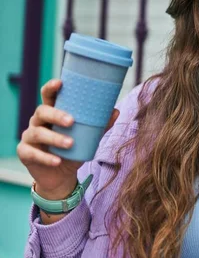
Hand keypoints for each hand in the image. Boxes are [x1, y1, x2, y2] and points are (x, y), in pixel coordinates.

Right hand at [17, 79, 118, 199]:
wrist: (62, 175)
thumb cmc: (74, 150)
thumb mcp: (88, 137)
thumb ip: (100, 125)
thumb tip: (115, 111)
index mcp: (52, 113)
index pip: (48, 96)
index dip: (51, 88)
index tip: (60, 82)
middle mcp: (38, 122)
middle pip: (42, 111)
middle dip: (56, 115)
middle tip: (72, 121)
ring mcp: (29, 137)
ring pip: (37, 133)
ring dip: (54, 138)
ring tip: (71, 143)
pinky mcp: (25, 153)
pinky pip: (31, 153)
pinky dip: (45, 157)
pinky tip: (57, 160)